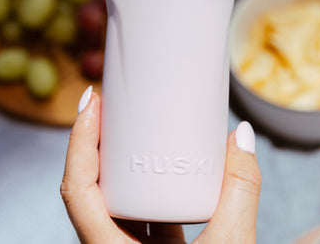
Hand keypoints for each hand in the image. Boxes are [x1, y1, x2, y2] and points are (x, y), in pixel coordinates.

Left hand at [60, 89, 260, 242]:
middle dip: (97, 143)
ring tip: (134, 129)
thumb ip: (240, 193)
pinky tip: (160, 170)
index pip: (78, 191)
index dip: (79, 142)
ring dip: (120, 165)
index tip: (92, 102)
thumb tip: (241, 136)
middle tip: (113, 105)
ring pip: (115, 203)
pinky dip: (147, 188)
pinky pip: (141, 217)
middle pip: (91, 188)